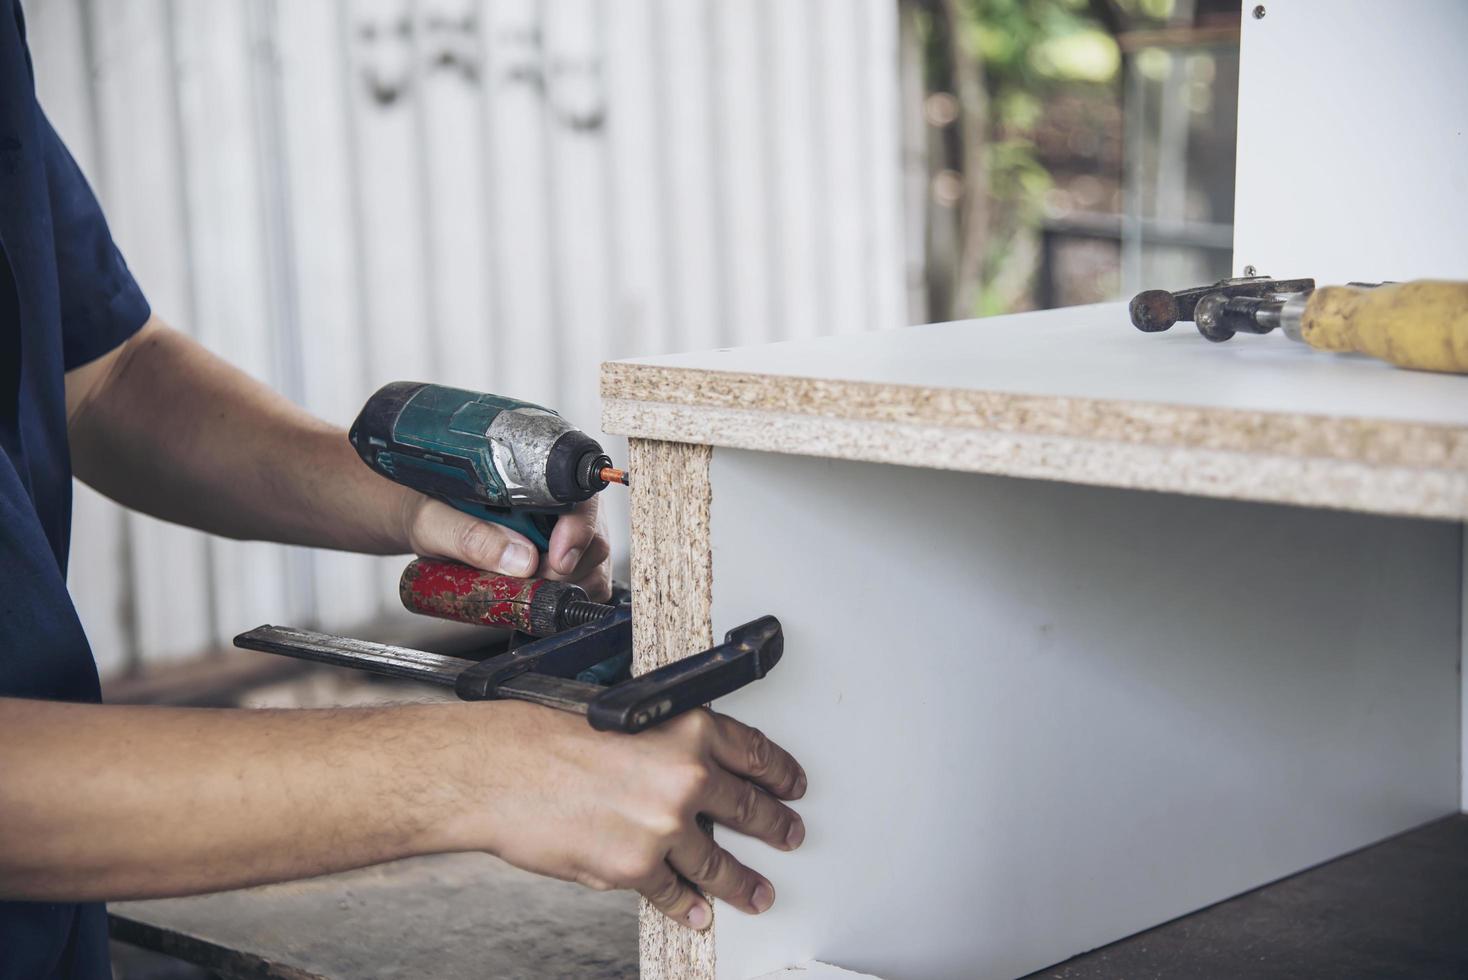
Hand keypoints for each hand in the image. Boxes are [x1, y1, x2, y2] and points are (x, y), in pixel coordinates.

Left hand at [402, 493, 611, 599]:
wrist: (422, 523)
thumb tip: (520, 559)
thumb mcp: (435, 521)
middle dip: (567, 568)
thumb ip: (471, 536)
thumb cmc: (427, 509)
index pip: (581, 498)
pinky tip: (538, 595)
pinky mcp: (564, 563)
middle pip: (594, 537)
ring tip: (525, 586)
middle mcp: (559, 503)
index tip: (556, 559)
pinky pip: (588, 584)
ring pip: (594, 564)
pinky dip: (570, 597)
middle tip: (529, 580)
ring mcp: (565, 534)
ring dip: (567, 585)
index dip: (578, 529)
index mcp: (535, 477)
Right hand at [448, 703, 806, 930]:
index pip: (755, 752)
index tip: (792, 786)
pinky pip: (673, 893)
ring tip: (758, 891)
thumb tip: (693, 772)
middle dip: (775, 826)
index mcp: (688, 728)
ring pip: (719, 863)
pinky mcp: (637, 867)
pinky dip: (686, 905)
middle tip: (790, 834)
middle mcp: (686, 776)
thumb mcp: (625, 719)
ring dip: (744, 882)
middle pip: (750, 808)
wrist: (501, 771)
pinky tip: (696, 911)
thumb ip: (667, 746)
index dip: (780, 773)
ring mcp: (665, 827)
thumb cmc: (546, 736)